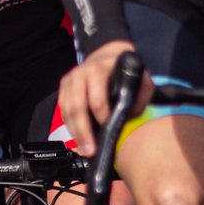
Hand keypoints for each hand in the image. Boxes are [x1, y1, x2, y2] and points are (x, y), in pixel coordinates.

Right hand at [57, 41, 152, 157]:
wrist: (108, 53)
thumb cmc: (125, 69)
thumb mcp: (141, 77)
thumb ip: (140, 96)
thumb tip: (128, 117)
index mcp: (98, 70)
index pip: (96, 100)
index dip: (102, 119)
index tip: (109, 133)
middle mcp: (80, 73)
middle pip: (76, 108)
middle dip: (83, 133)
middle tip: (91, 151)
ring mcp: (69, 80)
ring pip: (66, 111)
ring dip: (75, 133)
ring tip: (84, 150)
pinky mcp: (63, 87)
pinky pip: (63, 110)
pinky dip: (70, 126)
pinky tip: (78, 138)